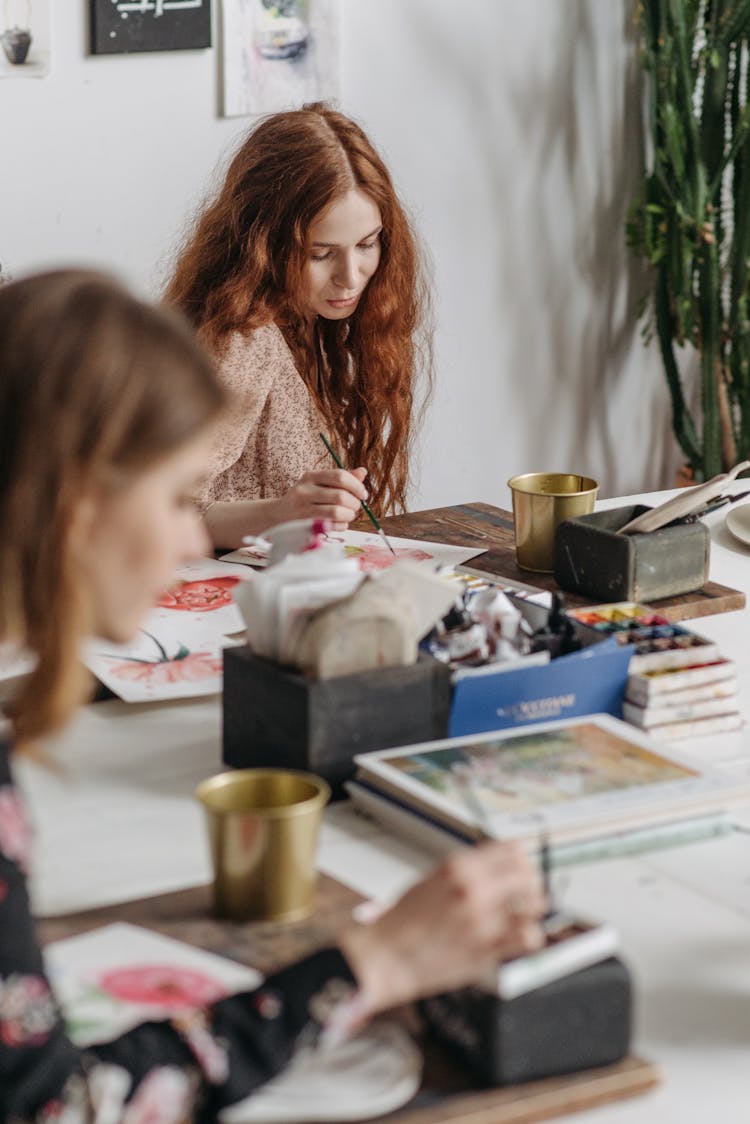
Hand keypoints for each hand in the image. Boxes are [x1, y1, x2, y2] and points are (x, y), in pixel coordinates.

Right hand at [275, 467, 367, 529]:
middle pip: (341, 496)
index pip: (340, 476)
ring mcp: (303, 509)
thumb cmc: (305, 499)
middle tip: (356, 507)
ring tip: (349, 515)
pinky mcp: (304, 525)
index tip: (363, 494)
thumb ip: (341, 479)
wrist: (278, 516)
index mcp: (311, 476)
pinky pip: (331, 526)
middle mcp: (305, 490)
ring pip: (337, 512)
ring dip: (349, 515)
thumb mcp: (319, 484)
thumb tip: (362, 472)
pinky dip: (341, 526)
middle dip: (355, 503)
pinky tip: (339, 523)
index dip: (356, 486)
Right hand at [339, 842, 545, 1015]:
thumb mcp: (432, 880)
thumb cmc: (403, 921)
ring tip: (523, 914)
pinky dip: (530, 935)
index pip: (512, 850)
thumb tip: (496, 868)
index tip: (522, 868)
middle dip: (531, 882)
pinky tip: (518, 936)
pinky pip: (528, 937)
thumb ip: (466, 874)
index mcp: (458, 867)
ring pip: (534, 905)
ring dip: (532, 909)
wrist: (385, 955)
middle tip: (527, 892)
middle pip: (527, 874)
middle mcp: (473, 889)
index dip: (521, 859)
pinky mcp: (486, 949)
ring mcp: (482, 920)